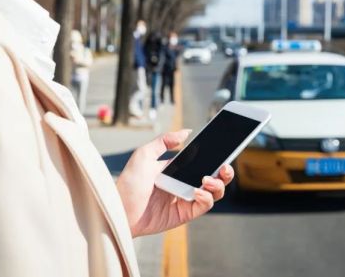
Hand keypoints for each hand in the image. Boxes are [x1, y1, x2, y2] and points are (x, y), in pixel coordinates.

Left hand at [116, 129, 234, 237]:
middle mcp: (184, 184)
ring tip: (208, 179)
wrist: (119, 209)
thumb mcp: (144, 154)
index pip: (202, 162)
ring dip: (218, 185)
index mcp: (177, 169)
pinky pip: (203, 206)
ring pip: (213, 193)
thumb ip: (164, 141)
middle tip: (225, 166)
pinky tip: (198, 191)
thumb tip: (186, 132)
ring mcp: (186, 199)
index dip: (216, 156)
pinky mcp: (184, 214)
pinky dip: (206, 198)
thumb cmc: (128, 183)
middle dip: (225, 172)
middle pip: (214, 178)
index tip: (224, 148)